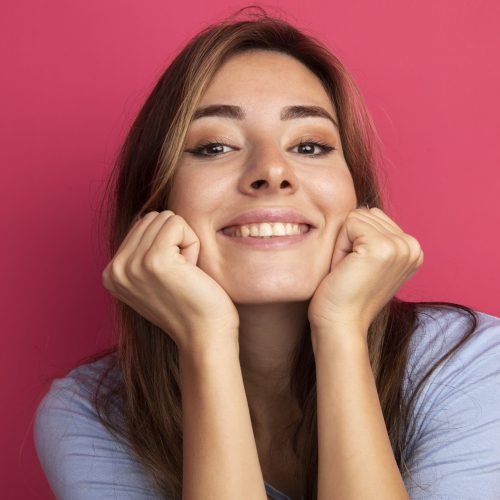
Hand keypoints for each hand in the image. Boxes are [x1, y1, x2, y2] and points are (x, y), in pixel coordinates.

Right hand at [102, 210, 239, 353]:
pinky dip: (193, 244)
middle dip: (175, 241)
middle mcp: (114, 269)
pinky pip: (178, 224)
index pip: (141, 225)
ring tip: (185, 274)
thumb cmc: (190, 305)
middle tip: (182, 275)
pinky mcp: (154, 260)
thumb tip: (144, 217)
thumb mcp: (153, 279)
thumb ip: (141, 251)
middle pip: (152, 218)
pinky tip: (191, 271)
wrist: (205, 335)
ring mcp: (131, 265)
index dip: (166, 246)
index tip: (171, 278)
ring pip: (166, 219)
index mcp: (111, 273)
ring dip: (185, 243)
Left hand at [308, 207, 423, 338]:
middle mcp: (413, 246)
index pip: (373, 216)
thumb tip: (367, 208)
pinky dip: (339, 246)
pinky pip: (348, 223)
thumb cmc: (346, 295)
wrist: (340, 324)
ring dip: (343, 244)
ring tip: (349, 270)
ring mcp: (400, 246)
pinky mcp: (382, 247)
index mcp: (413, 249)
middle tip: (351, 271)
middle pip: (365, 213)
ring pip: (356, 217)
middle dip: (349, 240)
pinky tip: (344, 269)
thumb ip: (375, 236)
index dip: (355, 241)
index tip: (358, 270)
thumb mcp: (369, 262)